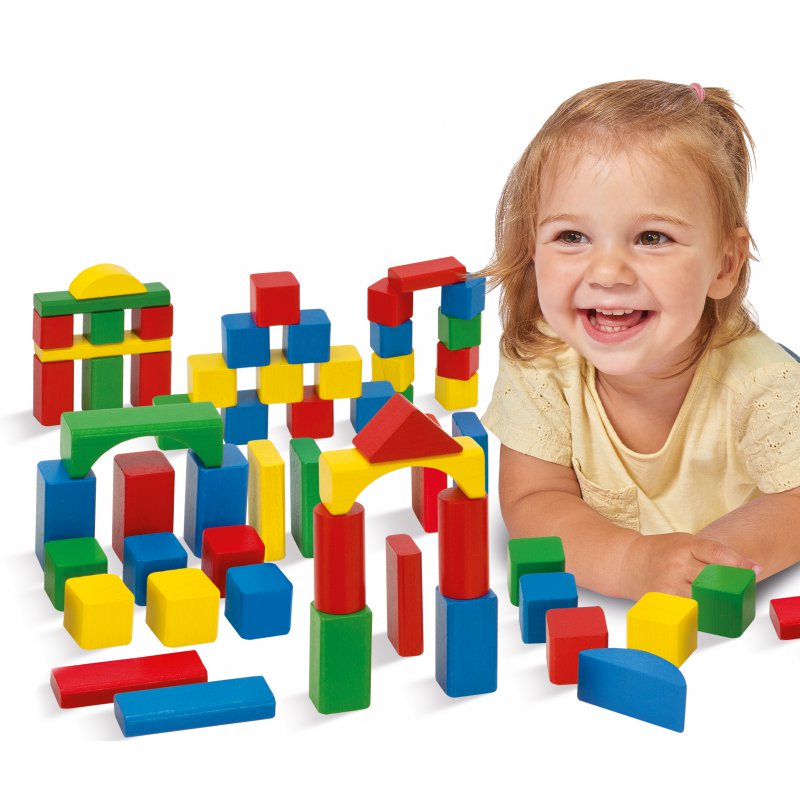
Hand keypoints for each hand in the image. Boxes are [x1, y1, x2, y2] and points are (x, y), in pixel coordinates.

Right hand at [621, 532, 760, 600]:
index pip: (715, 552)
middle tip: (739, 591)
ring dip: (716, 602)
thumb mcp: (683, 543)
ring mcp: (668, 584)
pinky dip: (699, 613)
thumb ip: (709, 554)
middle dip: (729, 587)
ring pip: (702, 599)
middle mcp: (676, 564)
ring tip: (723, 604)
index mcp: (683, 545)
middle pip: (712, 579)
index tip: (754, 569)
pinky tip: (703, 612)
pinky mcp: (661, 601)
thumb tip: (743, 570)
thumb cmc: (660, 551)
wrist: (626, 562)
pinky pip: (687, 611)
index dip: (737, 562)